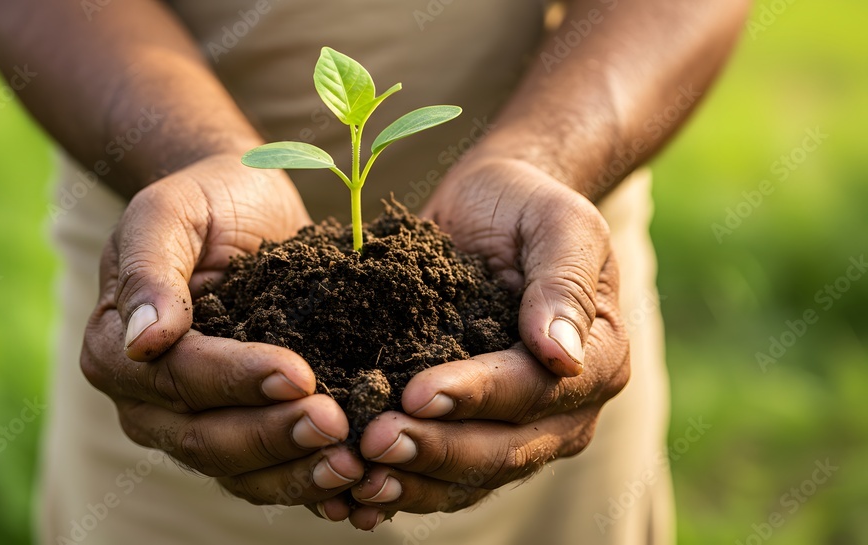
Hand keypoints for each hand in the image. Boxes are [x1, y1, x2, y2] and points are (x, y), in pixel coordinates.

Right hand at [80, 154, 365, 506]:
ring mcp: (193, 425)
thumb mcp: (168, 213)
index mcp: (115, 349)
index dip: (236, 381)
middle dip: (273, 435)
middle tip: (336, 425)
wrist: (240, 206)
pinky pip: (268, 474)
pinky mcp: (242, 433)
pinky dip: (309, 486)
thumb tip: (143, 340)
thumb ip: (150, 271)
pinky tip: (355, 487)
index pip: (177, 378)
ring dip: (295, 473)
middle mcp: (148, 402)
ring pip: (238, 471)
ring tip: (353, 465)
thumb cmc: (202, 202)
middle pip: (206, 437)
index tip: (298, 372)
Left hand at [344, 158, 630, 527]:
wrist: (492, 210)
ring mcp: (521, 431)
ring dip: (414, 482)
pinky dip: (402, 489)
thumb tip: (560, 356)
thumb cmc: (525, 206)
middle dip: (437, 450)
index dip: (477, 396)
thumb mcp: (557, 220)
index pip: (535, 390)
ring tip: (357, 477)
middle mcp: (565, 409)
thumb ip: (563, 281)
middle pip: (503, 449)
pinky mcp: (474, 434)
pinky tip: (354, 494)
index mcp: (596, 358)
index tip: (417, 392)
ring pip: (471, 478)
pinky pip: (443, 478)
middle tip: (374, 442)